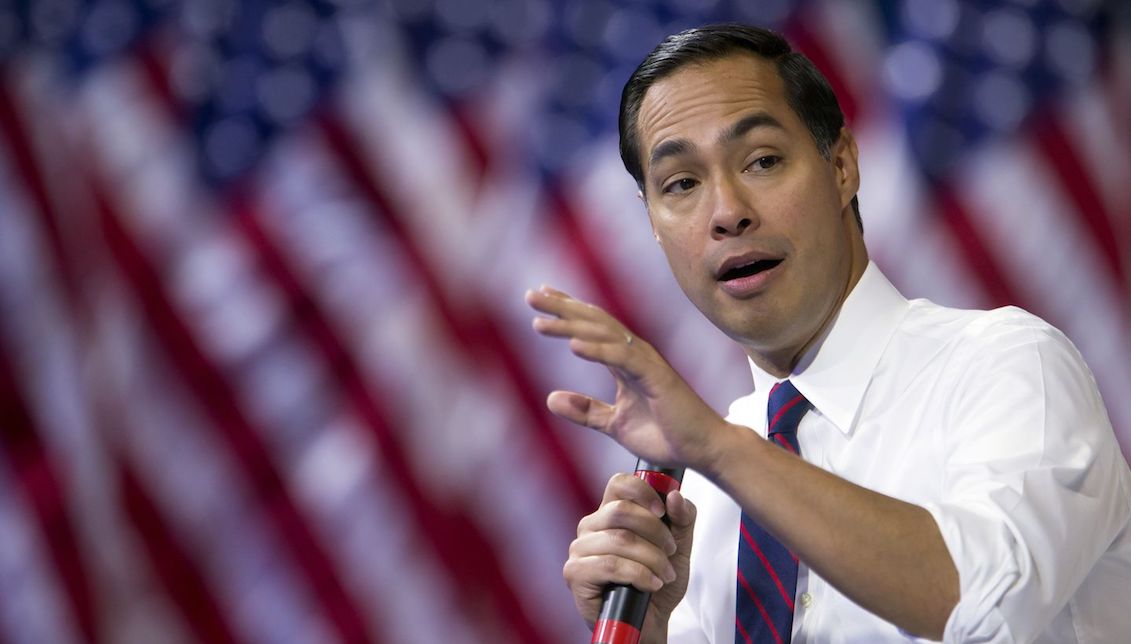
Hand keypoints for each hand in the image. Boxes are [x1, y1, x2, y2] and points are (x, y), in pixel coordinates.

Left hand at [526, 286, 726, 468]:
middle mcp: (635, 354)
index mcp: (625, 362)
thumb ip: (586, 411)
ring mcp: (646, 362)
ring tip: (541, 320)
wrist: (703, 449)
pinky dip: (598, 349)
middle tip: (531, 295)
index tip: (540, 297)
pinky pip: (622, 358)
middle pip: (593, 322)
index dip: (566, 311)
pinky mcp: (656, 376)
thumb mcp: (614, 423)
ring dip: (571, 325)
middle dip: (561, 308)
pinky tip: (573, 345)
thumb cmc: (666, 434)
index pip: (591, 328)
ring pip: (604, 334)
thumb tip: (550, 398)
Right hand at [564, 474, 696, 637]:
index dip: (643, 491)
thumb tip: (675, 496)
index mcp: (610, 512)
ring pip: (619, 540)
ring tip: (665, 574)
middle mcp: (590, 526)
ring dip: (652, 558)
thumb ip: (682, 519)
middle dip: (655, 532)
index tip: (662, 510)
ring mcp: (579, 549)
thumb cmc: (658, 583)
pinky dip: (638, 574)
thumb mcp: (680, 547)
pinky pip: (610, 564)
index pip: (619, 483)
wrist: (650, 622)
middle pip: (621, 511)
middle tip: (671, 551)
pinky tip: (650, 584)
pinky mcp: (575, 573)